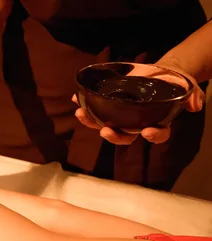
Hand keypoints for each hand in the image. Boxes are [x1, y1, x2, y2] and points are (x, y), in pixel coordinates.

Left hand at [73, 63, 204, 144]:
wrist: (162, 73)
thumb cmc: (175, 83)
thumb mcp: (187, 87)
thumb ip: (192, 96)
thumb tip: (195, 104)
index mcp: (157, 122)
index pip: (157, 134)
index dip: (153, 136)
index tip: (147, 133)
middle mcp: (137, 124)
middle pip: (125, 136)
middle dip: (114, 136)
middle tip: (105, 131)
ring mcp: (122, 116)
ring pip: (106, 125)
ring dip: (92, 121)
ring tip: (81, 114)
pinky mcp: (111, 106)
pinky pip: (97, 109)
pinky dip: (86, 105)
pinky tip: (76, 99)